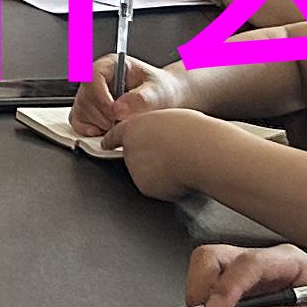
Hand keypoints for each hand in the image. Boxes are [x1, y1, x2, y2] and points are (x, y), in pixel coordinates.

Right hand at [68, 51, 182, 141]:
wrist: (165, 100)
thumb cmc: (161, 90)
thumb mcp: (158, 91)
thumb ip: (141, 98)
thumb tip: (119, 109)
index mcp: (110, 65)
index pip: (92, 78)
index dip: (100, 98)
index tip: (115, 113)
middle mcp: (96, 79)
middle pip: (85, 98)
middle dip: (104, 116)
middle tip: (124, 121)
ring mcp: (89, 96)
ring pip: (80, 112)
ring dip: (100, 124)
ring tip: (121, 124)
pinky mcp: (86, 112)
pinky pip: (77, 123)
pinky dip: (90, 131)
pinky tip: (109, 130)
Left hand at [111, 101, 231, 200]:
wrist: (201, 153)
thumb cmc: (193, 132)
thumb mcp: (170, 119)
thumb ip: (154, 128)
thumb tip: (157, 136)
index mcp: (133, 128)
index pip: (115, 135)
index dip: (111, 141)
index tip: (106, 145)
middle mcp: (129, 149)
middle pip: (133, 156)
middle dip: (147, 158)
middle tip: (171, 154)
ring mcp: (135, 170)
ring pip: (145, 173)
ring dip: (158, 171)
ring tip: (180, 162)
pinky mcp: (145, 187)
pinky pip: (155, 187)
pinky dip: (166, 185)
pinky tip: (180, 175)